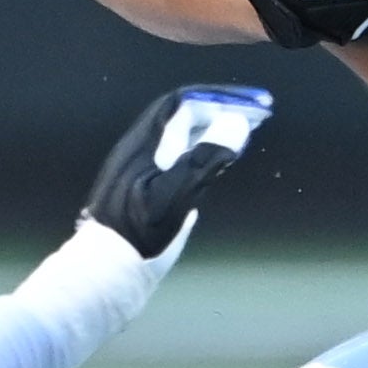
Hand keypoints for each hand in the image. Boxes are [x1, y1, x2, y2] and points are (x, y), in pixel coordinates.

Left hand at [81, 86, 271, 262]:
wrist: (108, 269)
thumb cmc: (138, 231)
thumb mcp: (175, 194)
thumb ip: (205, 158)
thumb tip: (237, 122)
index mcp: (147, 143)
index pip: (187, 103)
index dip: (222, 97)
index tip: (255, 104)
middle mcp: (144, 149)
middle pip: (185, 115)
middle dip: (222, 108)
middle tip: (259, 113)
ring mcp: (145, 168)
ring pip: (183, 135)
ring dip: (215, 127)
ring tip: (245, 131)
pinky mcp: (148, 188)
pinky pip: (181, 154)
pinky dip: (206, 148)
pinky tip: (219, 161)